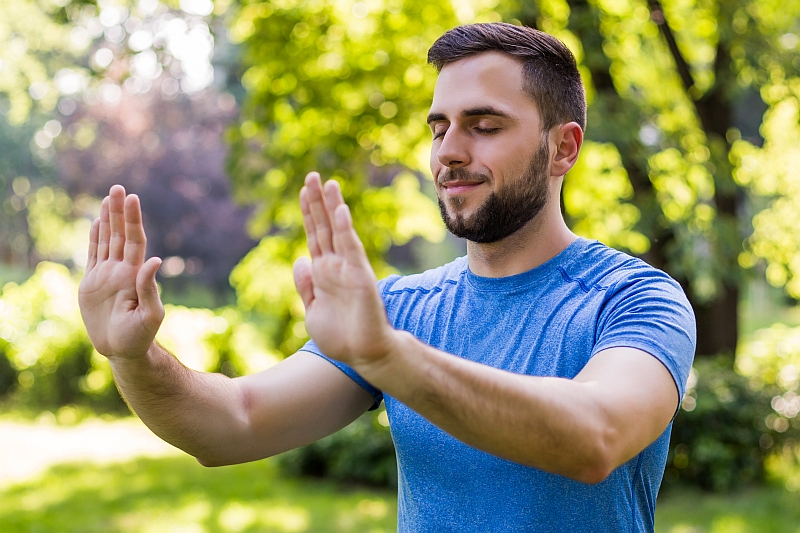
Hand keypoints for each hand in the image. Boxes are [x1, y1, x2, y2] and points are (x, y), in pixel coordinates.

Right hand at [79, 185, 163, 358]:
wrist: (122, 350)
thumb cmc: (140, 336)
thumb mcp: (150, 315)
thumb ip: (150, 288)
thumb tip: (155, 260)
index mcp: (135, 274)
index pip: (135, 240)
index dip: (133, 220)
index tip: (132, 198)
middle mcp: (122, 270)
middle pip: (120, 235)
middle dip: (119, 212)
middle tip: (117, 188)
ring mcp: (107, 275)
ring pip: (107, 241)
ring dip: (107, 220)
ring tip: (107, 199)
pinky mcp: (92, 284)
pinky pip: (93, 255)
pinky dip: (94, 238)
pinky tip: (95, 223)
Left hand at [293, 173, 396, 369]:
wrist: (363, 355)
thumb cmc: (340, 337)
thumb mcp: (312, 311)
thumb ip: (306, 286)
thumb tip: (300, 260)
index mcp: (323, 273)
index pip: (314, 236)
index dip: (308, 214)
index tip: (302, 191)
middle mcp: (336, 266)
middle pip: (324, 226)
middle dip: (317, 201)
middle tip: (312, 175)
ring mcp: (348, 268)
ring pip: (338, 231)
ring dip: (332, 206)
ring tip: (327, 182)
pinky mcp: (360, 275)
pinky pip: (351, 248)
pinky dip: (346, 229)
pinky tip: (340, 210)